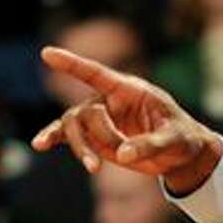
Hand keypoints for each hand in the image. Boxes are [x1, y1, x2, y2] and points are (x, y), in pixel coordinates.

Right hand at [31, 46, 222, 195]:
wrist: (182, 154)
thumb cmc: (183, 138)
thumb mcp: (175, 140)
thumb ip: (151, 145)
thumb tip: (122, 154)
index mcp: (129, 90)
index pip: (96, 74)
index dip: (73, 64)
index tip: (48, 54)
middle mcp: (109, 101)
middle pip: (86, 112)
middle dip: (100, 135)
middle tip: (122, 154)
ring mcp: (100, 120)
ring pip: (74, 126)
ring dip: (80, 147)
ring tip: (94, 168)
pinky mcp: (97, 138)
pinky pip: (70, 136)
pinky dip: (55, 139)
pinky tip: (40, 145)